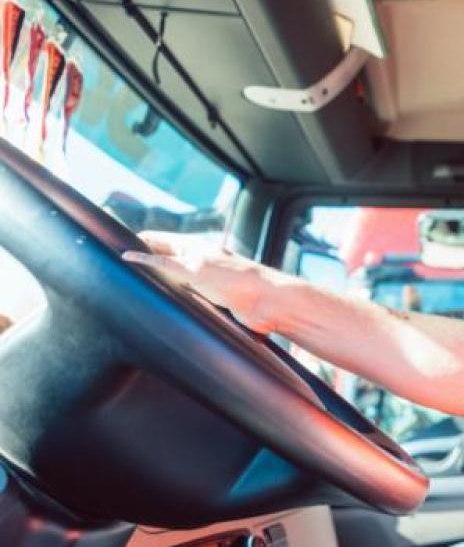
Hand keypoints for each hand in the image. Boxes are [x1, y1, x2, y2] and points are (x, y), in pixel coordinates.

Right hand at [122, 232, 279, 332]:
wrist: (269, 303)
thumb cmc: (236, 280)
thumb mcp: (192, 268)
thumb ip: (161, 263)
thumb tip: (129, 256)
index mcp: (193, 246)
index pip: (155, 239)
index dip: (134, 242)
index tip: (110, 249)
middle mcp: (198, 261)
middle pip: (161, 258)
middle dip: (142, 263)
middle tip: (116, 273)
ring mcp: (205, 280)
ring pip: (172, 279)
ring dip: (157, 284)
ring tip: (132, 291)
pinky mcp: (212, 300)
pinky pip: (185, 297)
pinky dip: (171, 299)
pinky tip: (162, 307)